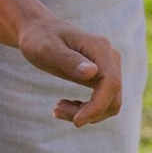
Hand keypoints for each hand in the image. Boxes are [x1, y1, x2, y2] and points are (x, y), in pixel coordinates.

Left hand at [14, 12, 123, 129]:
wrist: (37, 30)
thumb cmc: (39, 38)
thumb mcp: (47, 49)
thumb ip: (69, 60)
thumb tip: (92, 73)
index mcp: (99, 48)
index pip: (111, 83)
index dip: (97, 106)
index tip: (76, 122)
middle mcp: (110, 57)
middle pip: (113, 97)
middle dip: (89, 112)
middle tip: (56, 111)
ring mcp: (108, 67)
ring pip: (109, 103)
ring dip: (86, 113)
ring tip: (57, 109)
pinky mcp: (102, 76)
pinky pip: (102, 101)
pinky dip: (86, 109)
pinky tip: (64, 106)